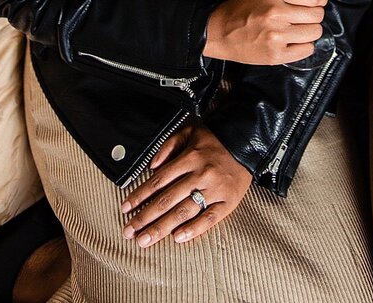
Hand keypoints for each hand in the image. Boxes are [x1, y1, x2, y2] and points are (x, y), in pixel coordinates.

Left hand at [120, 123, 251, 246]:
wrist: (246, 141)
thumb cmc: (214, 139)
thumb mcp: (189, 131)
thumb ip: (168, 146)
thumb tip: (151, 167)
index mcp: (189, 158)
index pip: (158, 181)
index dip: (140, 196)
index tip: (126, 209)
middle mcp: (199, 175)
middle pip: (167, 200)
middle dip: (145, 218)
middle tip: (129, 232)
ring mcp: (214, 190)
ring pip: (184, 212)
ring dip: (162, 228)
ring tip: (145, 240)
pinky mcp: (228, 202)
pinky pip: (209, 219)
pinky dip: (193, 230)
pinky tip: (178, 238)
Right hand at [204, 0, 326, 64]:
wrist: (221, 31)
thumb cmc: (243, 8)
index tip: (317, 1)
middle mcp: (276, 14)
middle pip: (317, 15)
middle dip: (315, 15)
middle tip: (305, 16)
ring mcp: (276, 36)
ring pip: (315, 32)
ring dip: (310, 30)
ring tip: (298, 28)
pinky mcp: (276, 54)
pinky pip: (307, 50)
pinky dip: (304, 45)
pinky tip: (293, 40)